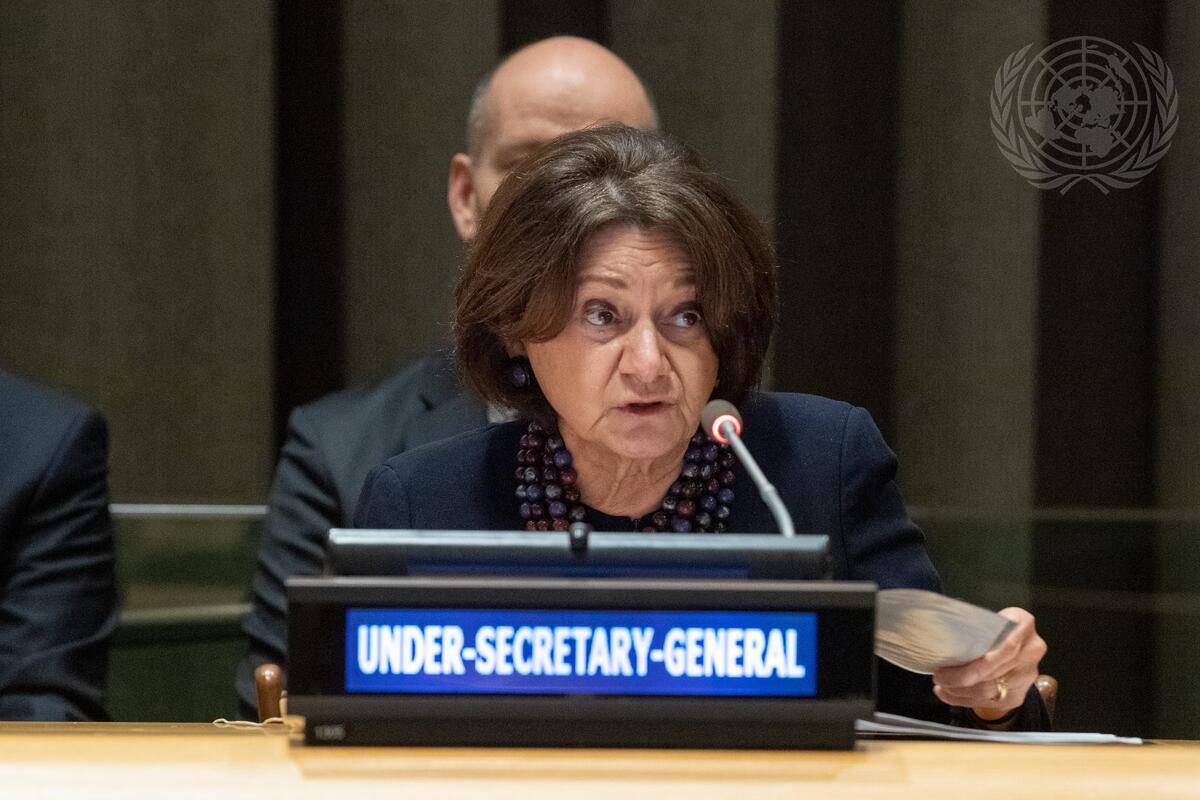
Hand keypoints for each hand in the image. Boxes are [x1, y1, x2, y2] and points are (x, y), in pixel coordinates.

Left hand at [932, 607, 1046, 719]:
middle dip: (959, 679)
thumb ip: (974, 626)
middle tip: (938, 677)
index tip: (944, 668)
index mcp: (1023, 625)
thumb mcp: (987, 619)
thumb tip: (940, 637)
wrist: (1015, 641)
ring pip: (989, 691)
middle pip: (992, 673)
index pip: (1001, 649)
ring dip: (959, 692)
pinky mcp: (1019, 695)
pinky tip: (950, 695)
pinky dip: (965, 700)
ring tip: (941, 687)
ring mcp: (1027, 676)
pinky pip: (989, 703)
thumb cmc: (992, 626)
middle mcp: (1031, 651)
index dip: (972, 665)